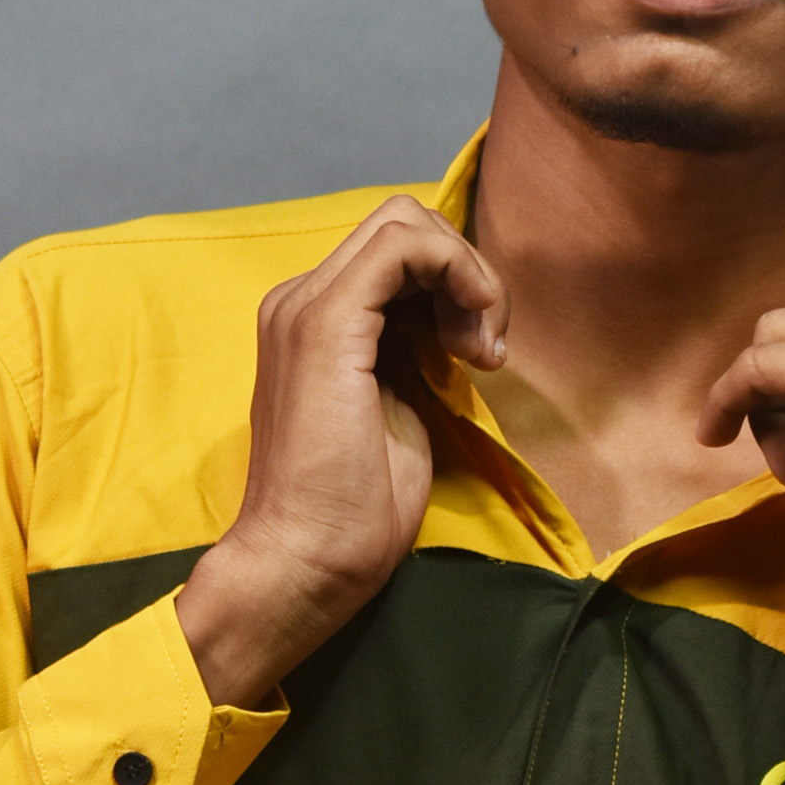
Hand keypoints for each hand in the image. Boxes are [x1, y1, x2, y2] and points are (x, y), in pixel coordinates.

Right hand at [176, 196, 506, 705]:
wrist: (304, 562)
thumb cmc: (351, 514)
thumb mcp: (397, 412)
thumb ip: (412, 356)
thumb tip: (455, 323)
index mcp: (313, 323)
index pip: (396, 254)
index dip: (454, 283)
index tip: (480, 355)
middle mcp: (299, 300)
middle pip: (403, 222)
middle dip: (466, 270)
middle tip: (485, 349)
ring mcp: (305, 306)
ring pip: (405, 222)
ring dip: (468, 273)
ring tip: (481, 350)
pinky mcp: (326, 323)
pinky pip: (405, 246)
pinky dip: (459, 273)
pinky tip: (474, 341)